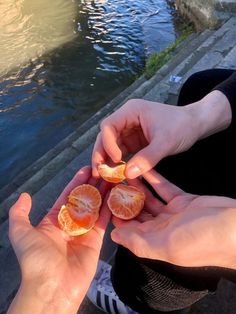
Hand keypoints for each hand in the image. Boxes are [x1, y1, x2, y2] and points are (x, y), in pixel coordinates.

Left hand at [8, 166, 110, 313]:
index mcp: (53, 221)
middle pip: (84, 200)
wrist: (52, 287)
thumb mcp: (21, 233)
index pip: (67, 196)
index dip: (76, 182)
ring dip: (103, 193)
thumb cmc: (36, 259)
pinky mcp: (96, 240)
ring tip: (112, 179)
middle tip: (103, 171)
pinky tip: (116, 195)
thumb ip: (20, 214)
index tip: (86, 169)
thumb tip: (25, 195)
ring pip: (96, 208)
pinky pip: (103, 221)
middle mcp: (70, 225)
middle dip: (93, 185)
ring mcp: (84, 232)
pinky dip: (110, 208)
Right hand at [92, 92, 230, 178]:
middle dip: (101, 154)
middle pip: (105, 136)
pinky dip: (118, 163)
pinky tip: (116, 175)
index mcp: (131, 111)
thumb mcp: (166, 142)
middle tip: (98, 172)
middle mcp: (126, 119)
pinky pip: (121, 152)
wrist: (196, 125)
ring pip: (111, 146)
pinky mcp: (134, 142)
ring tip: (104, 177)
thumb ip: (147, 158)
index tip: (116, 160)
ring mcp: (129, 131)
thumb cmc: (182, 126)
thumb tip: (127, 174)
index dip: (108, 143)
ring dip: (107, 161)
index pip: (109, 126)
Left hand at [111, 170, 235, 268]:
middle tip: (112, 182)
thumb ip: (138, 241)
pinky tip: (143, 170)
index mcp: (154, 241)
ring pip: (149, 199)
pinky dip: (154, 180)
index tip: (104, 199)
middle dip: (124, 198)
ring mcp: (173, 214)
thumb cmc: (200, 239)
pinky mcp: (183, 201)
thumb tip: (114, 237)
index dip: (115, 215)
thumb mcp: (166, 244)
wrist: (234, 228)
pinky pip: (164, 189)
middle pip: (137, 212)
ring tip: (123, 173)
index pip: (128, 229)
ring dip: (137, 187)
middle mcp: (161, 229)